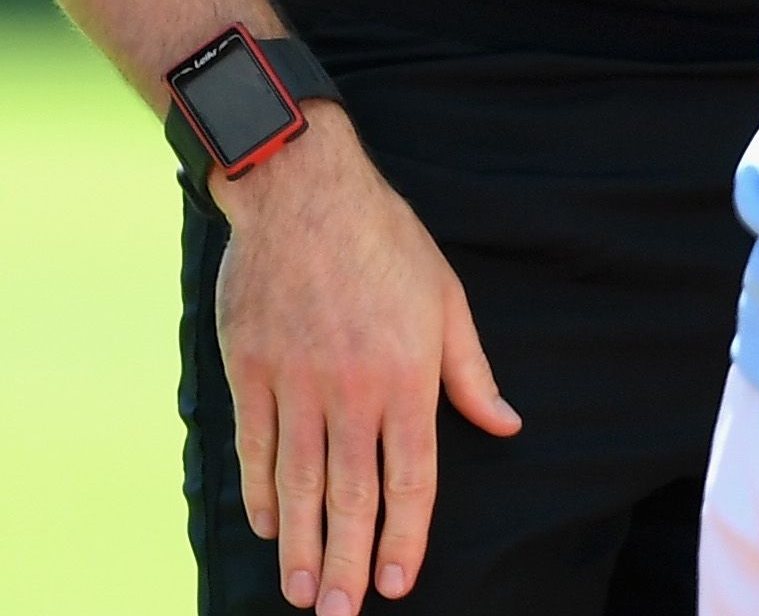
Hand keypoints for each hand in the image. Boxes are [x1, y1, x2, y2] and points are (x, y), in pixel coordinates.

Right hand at [214, 110, 517, 614]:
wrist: (300, 186)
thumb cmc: (382, 238)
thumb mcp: (445, 298)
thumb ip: (471, 372)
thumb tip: (507, 426)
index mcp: (407, 377)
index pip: (410, 482)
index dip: (404, 541)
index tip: (396, 586)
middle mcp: (351, 388)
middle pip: (351, 496)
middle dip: (348, 563)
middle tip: (339, 614)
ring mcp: (295, 379)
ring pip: (299, 480)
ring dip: (302, 542)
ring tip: (302, 591)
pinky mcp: (250, 364)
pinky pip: (255, 443)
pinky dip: (259, 490)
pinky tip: (267, 524)